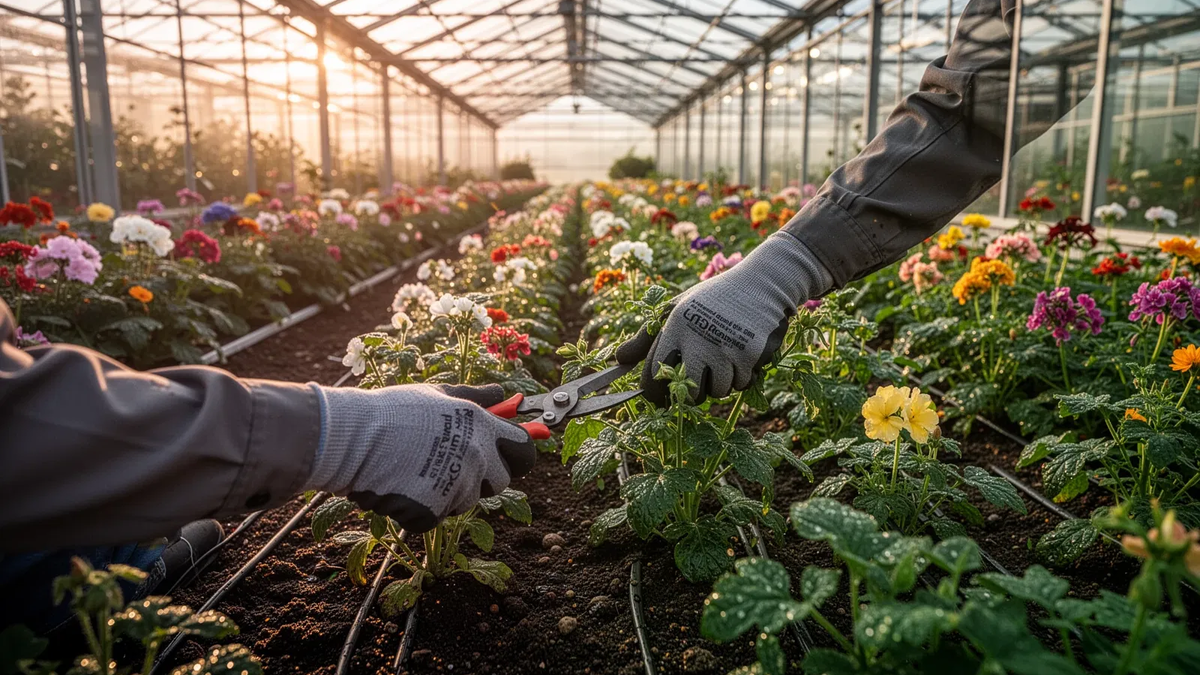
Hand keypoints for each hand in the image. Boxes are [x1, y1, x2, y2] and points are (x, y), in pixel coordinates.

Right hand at [306, 383, 535, 531]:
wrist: (353, 437)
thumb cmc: (392, 410)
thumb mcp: (437, 394)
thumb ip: (474, 396)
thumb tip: (500, 393)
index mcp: (481, 426)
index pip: (525, 448)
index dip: (518, 453)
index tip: (509, 454)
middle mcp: (477, 457)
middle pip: (503, 481)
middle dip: (486, 477)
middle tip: (454, 464)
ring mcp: (457, 486)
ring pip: (467, 500)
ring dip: (450, 492)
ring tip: (417, 469)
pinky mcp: (434, 511)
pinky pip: (438, 515)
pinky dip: (423, 507)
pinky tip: (403, 486)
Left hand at [615, 233, 832, 404]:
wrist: (761, 283)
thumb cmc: (713, 298)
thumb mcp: (676, 309)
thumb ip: (646, 337)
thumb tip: (618, 360)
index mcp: (675, 328)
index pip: (654, 376)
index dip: (655, 395)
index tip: (659, 399)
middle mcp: (697, 341)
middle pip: (688, 394)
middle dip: (692, 395)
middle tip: (698, 383)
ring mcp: (725, 349)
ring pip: (717, 392)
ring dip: (720, 384)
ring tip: (723, 360)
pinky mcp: (750, 355)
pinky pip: (741, 384)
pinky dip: (741, 377)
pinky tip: (741, 356)